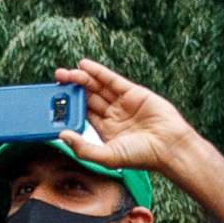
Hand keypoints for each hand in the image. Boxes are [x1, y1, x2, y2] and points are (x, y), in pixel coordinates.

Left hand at [57, 59, 198, 176]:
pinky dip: (98, 72)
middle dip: (72, 89)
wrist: (169, 146)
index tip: (54, 100)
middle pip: (88, 98)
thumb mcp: (107, 156)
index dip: (69, 106)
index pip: (83, 114)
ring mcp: (122, 103)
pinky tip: (84, 65)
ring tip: (66, 73)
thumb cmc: (141, 156)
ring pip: (98, 87)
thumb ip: (83, 148)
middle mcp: (113, 115)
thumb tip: (62, 136)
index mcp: (106, 130)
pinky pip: (111, 80)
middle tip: (57, 80)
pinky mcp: (132, 92)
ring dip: (82, 79)